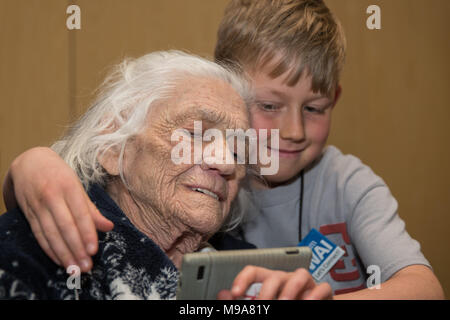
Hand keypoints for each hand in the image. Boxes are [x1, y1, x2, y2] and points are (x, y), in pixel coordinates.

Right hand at [5, 147, 113, 271]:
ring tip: (75, 269)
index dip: (87, 233)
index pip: (80, 214)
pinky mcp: (29, 214)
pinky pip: (39, 235)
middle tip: (86, 266)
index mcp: (69, 187)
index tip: (94, 251)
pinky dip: (49, 250)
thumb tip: (109, 226)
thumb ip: (92, 209)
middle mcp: (52, 196)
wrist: (30, 163)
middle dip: (76, 248)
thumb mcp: (78, 186)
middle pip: (65, 227)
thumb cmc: (60, 175)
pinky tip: (59, 261)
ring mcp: (38, 206)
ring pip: (51, 234)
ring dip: (63, 254)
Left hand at [217, 266, 331, 299]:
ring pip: (300, 274)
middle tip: (261, 306)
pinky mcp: (322, 292)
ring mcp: (305, 285)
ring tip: (284, 303)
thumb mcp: (261, 304)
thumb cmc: (282, 303)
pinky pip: (321, 287)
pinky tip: (306, 303)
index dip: (242, 279)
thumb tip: (222, 294)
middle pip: (275, 275)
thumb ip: (243, 302)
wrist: (311, 306)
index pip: (254, 271)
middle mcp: (286, 279)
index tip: (235, 293)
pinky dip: (315, 294)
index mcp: (268, 281)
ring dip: (291, 289)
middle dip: (267, 292)